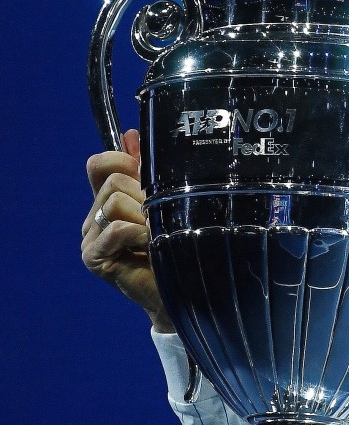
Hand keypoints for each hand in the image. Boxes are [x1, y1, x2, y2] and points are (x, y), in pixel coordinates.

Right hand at [81, 130, 172, 332]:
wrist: (182, 290)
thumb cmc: (178, 244)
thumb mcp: (166, 201)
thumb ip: (147, 169)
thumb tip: (132, 134)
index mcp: (108, 200)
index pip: (100, 163)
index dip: (124, 161)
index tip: (149, 178)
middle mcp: (94, 217)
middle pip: (114, 180)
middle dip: (145, 194)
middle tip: (161, 218)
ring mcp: (90, 237)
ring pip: (115, 200)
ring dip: (146, 215)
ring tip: (158, 234)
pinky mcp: (93, 257)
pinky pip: (115, 227)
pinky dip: (138, 233)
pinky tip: (150, 246)